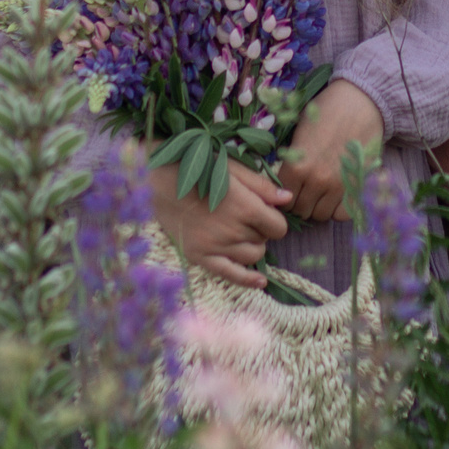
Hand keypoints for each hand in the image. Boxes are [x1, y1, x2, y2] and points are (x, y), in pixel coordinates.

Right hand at [153, 161, 291, 288]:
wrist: (160, 180)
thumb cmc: (198, 168)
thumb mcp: (233, 169)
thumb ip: (262, 186)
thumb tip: (288, 198)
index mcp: (246, 207)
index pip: (279, 227)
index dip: (274, 220)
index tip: (265, 212)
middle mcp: (234, 231)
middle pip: (265, 240)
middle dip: (261, 230)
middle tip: (246, 216)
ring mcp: (217, 246)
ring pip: (252, 257)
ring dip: (253, 246)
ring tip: (240, 232)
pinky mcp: (201, 256)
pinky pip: (231, 274)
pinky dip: (248, 279)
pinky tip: (260, 281)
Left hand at [278, 81, 384, 222]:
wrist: (360, 102)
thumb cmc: (326, 111)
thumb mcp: (298, 132)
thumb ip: (291, 160)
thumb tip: (282, 182)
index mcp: (297, 166)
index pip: (283, 196)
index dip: (284, 192)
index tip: (289, 186)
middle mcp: (317, 181)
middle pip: (300, 209)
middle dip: (300, 201)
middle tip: (303, 189)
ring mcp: (339, 186)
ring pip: (320, 215)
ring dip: (317, 206)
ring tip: (319, 191)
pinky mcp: (358, 186)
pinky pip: (342, 214)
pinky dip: (337, 208)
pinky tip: (335, 194)